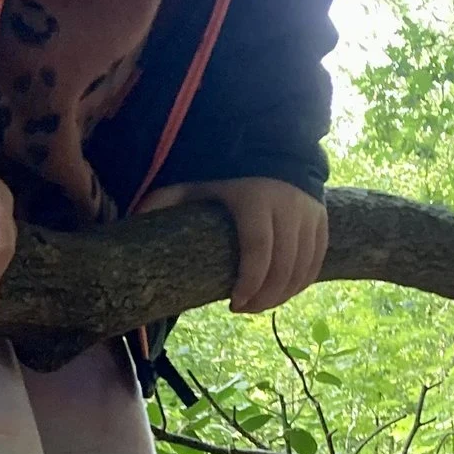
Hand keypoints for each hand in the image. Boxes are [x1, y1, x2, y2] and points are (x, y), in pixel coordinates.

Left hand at [136, 177, 327, 313]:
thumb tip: (132, 219)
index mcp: (255, 199)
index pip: (258, 251)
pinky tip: (283, 293)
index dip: (249, 284)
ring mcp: (309, 213)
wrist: (272, 144)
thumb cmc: (226, 170)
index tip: (233, 304)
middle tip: (243, 309)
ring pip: (303, 268)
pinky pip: (316, 260)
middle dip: (264, 298)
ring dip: (283, 295)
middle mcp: (288, 206)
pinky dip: (302, 282)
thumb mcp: (195, 181)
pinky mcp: (321, 219)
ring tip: (260, 305)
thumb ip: (167, 199)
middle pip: (283, 266)